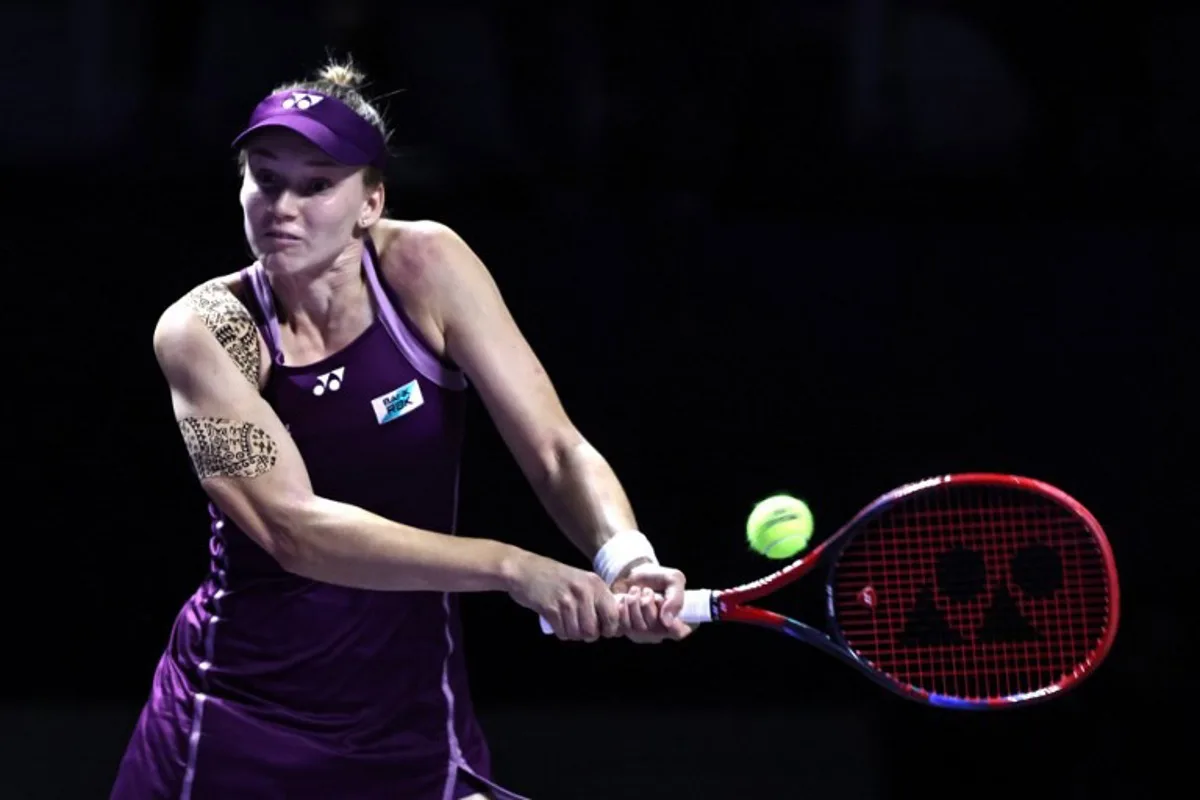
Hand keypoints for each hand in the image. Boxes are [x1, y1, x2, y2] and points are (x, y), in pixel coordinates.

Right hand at [506, 551, 620, 640]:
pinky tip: (557, 622)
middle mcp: (584, 591)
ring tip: (566, 623)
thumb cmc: (555, 578)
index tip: (600, 629)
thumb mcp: (582, 581)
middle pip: (593, 631)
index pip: (613, 616)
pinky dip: (560, 632)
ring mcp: (567, 600)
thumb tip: (613, 625)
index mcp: (596, 584)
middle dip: (587, 635)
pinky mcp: (551, 609)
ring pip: (577, 634)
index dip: (609, 629)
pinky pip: (562, 632)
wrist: (525, 570)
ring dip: (572, 634)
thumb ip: (597, 599)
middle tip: (579, 627)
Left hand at [611, 561, 693, 642]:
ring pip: (637, 625)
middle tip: (647, 590)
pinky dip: (623, 606)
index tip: (669, 617)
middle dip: (647, 601)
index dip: (677, 629)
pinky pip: (623, 624)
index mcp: (676, 622)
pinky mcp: (627, 631)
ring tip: (636, 592)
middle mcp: (660, 633)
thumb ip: (676, 599)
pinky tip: (626, 598)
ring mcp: (643, 635)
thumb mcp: (673, 579)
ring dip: (633, 601)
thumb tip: (667, 622)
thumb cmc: (656, 578)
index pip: (681, 634)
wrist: (632, 575)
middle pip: (653, 625)